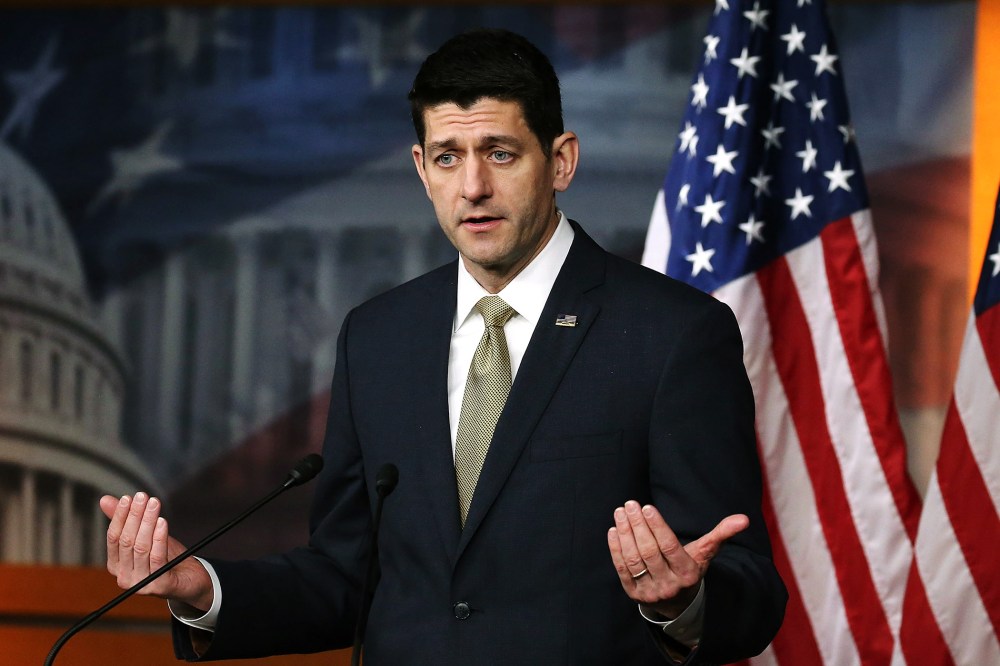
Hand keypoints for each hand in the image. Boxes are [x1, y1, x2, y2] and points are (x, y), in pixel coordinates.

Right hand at [100, 493, 213, 611]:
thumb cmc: (166, 557)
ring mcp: (141, 583)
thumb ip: (126, 521)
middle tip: (143, 496)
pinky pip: (157, 557)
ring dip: (147, 522)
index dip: (120, 516)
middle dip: (135, 516)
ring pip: (141, 547)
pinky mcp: (159, 585)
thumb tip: (104, 500)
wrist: (189, 579)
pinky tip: (162, 522)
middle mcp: (124, 577)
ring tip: (154, 504)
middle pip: (127, 541)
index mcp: (116, 566)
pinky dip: (159, 537)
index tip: (128, 498)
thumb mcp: (145, 537)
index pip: (113, 537)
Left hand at [608, 500, 747, 618]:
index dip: (657, 526)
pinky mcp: (633, 593)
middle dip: (638, 526)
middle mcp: (668, 585)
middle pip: (649, 552)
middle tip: (630, 504)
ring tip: (621, 512)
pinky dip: (616, 549)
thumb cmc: (690, 568)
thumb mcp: (705, 553)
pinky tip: (614, 530)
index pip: (669, 547)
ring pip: (634, 560)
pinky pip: (622, 569)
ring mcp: (649, 591)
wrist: (678, 603)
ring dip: (625, 534)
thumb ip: (721, 534)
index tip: (646, 507)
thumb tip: (744, 519)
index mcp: (687, 573)